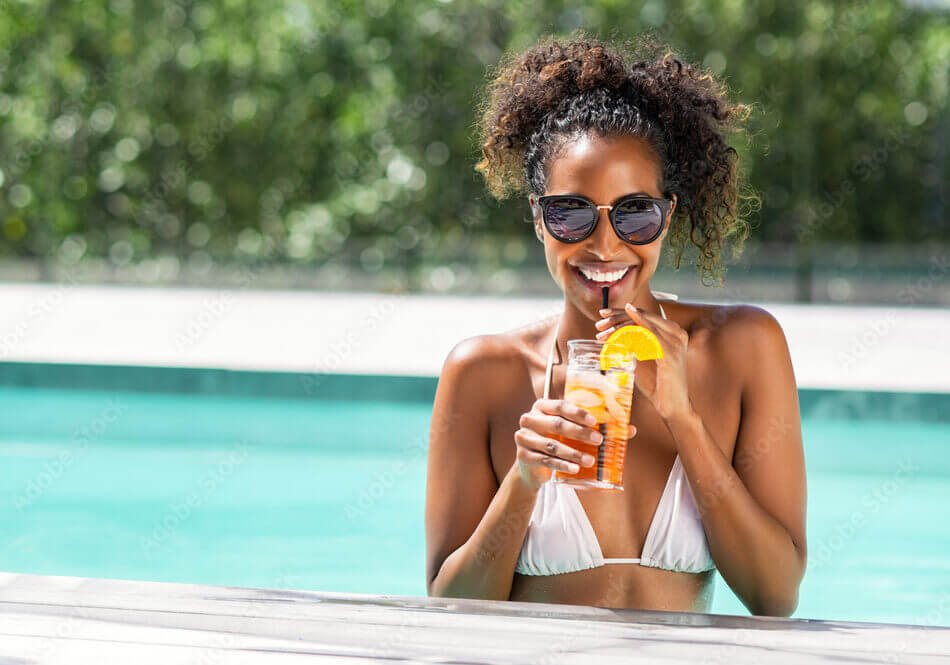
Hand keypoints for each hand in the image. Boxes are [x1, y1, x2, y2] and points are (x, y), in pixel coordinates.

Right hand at [514, 398, 637, 490]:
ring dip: (573, 453)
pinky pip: (545, 460)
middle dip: (579, 433)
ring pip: (552, 445)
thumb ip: (597, 428)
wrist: (533, 465)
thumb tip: (630, 430)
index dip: (578, 413)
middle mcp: (530, 418)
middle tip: (598, 441)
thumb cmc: (557, 440)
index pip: (561, 405)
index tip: (595, 422)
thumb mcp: (572, 431)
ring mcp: (523, 437)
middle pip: (556, 424)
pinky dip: (562, 465)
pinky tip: (575, 469)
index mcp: (542, 406)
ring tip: (590, 461)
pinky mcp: (523, 455)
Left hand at [595, 303, 692, 422]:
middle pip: (644, 316)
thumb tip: (609, 335)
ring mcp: (676, 342)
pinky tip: (618, 333)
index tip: (602, 313)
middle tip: (599, 321)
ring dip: (619, 326)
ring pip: (643, 325)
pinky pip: (648, 336)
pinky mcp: (670, 353)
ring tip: (602, 331)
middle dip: (618, 316)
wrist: (671, 405)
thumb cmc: (656, 383)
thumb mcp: (641, 359)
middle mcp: (677, 333)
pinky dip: (631, 333)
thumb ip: (631, 344)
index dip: (622, 312)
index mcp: (672, 332)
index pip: (645, 315)